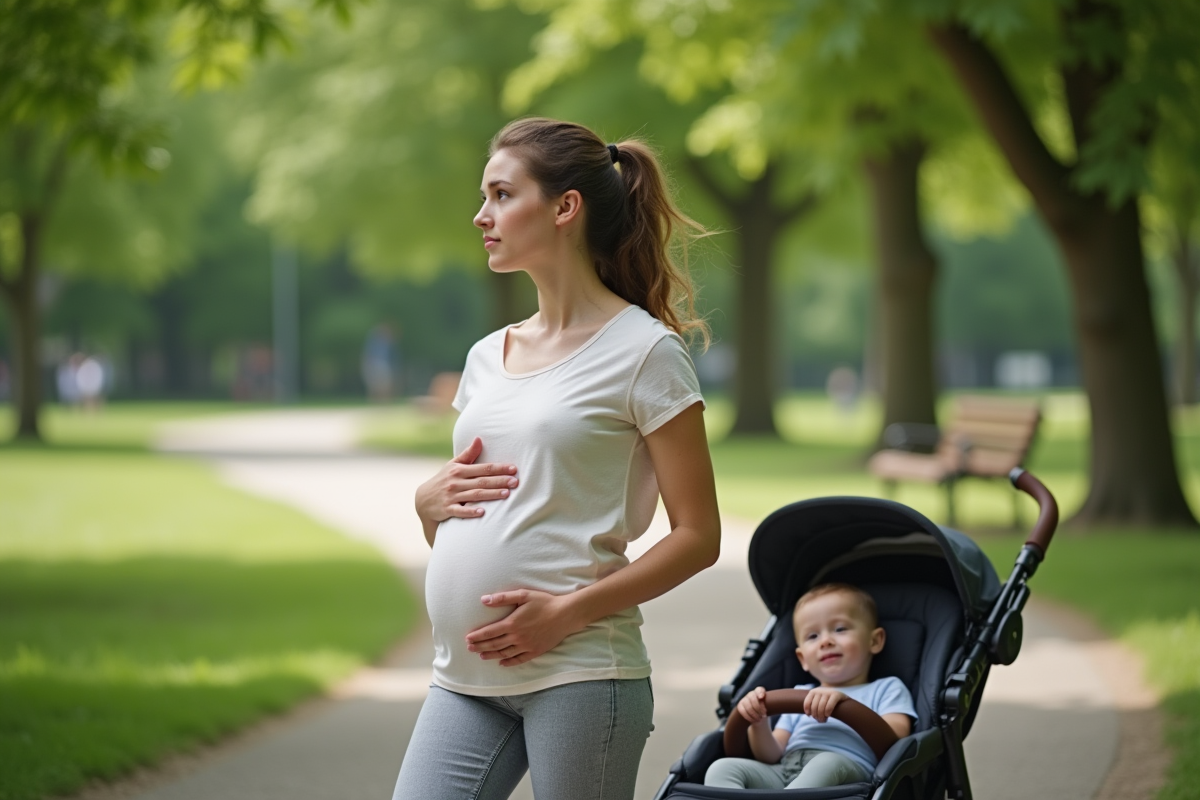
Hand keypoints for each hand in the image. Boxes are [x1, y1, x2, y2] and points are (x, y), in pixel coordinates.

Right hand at [415, 437, 517, 524]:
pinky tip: (483, 512)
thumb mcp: (453, 465)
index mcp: (459, 470)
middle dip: (499, 481)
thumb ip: (468, 454)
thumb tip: (479, 438)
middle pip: (481, 481)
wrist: (423, 499)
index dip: (499, 468)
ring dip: (490, 494)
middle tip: (515, 482)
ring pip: (474, 495)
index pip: (483, 468)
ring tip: (506, 494)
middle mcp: (456, 482)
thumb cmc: (443, 479)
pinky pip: (460, 511)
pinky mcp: (447, 509)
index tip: (513, 469)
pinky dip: (471, 512)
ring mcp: (451, 496)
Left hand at [464, 590, 580, 666]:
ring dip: (491, 655)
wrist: (565, 615)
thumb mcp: (523, 595)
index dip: (477, 636)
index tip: (467, 639)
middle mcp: (517, 637)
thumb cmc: (544, 602)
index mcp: (512, 623)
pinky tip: (502, 663)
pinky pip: (519, 659)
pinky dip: (508, 662)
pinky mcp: (535, 651)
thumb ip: (503, 598)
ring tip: (481, 655)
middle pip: (494, 644)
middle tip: (469, 648)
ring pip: (504, 653)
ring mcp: (526, 646)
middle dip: (480, 646)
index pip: (489, 632)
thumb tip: (484, 600)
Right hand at [736, 686, 770, 726]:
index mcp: (759, 692)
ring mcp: (744, 699)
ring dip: (754, 714)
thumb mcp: (769, 706)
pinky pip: (742, 711)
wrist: (757, 715)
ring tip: (760, 719)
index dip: (760, 692)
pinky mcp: (740, 706)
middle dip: (759, 709)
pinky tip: (754, 721)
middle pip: (753, 699)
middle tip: (764, 715)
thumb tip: (776, 705)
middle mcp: (751, 694)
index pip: (759, 690)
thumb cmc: (765, 710)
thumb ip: (772, 704)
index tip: (762, 697)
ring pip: (748, 706)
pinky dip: (748, 717)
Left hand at [803, 687, 846, 722]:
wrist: (842, 698)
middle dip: (816, 715)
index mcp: (813, 691)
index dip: (807, 710)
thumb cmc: (827, 702)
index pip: (807, 702)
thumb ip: (813, 706)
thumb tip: (808, 714)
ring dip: (821, 716)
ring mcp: (828, 692)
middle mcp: (820, 690)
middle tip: (819, 720)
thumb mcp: (818, 702)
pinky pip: (829, 705)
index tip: (809, 716)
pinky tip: (827, 715)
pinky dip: (827, 712)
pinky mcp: (836, 694)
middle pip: (814, 706)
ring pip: (821, 707)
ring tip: (823, 720)